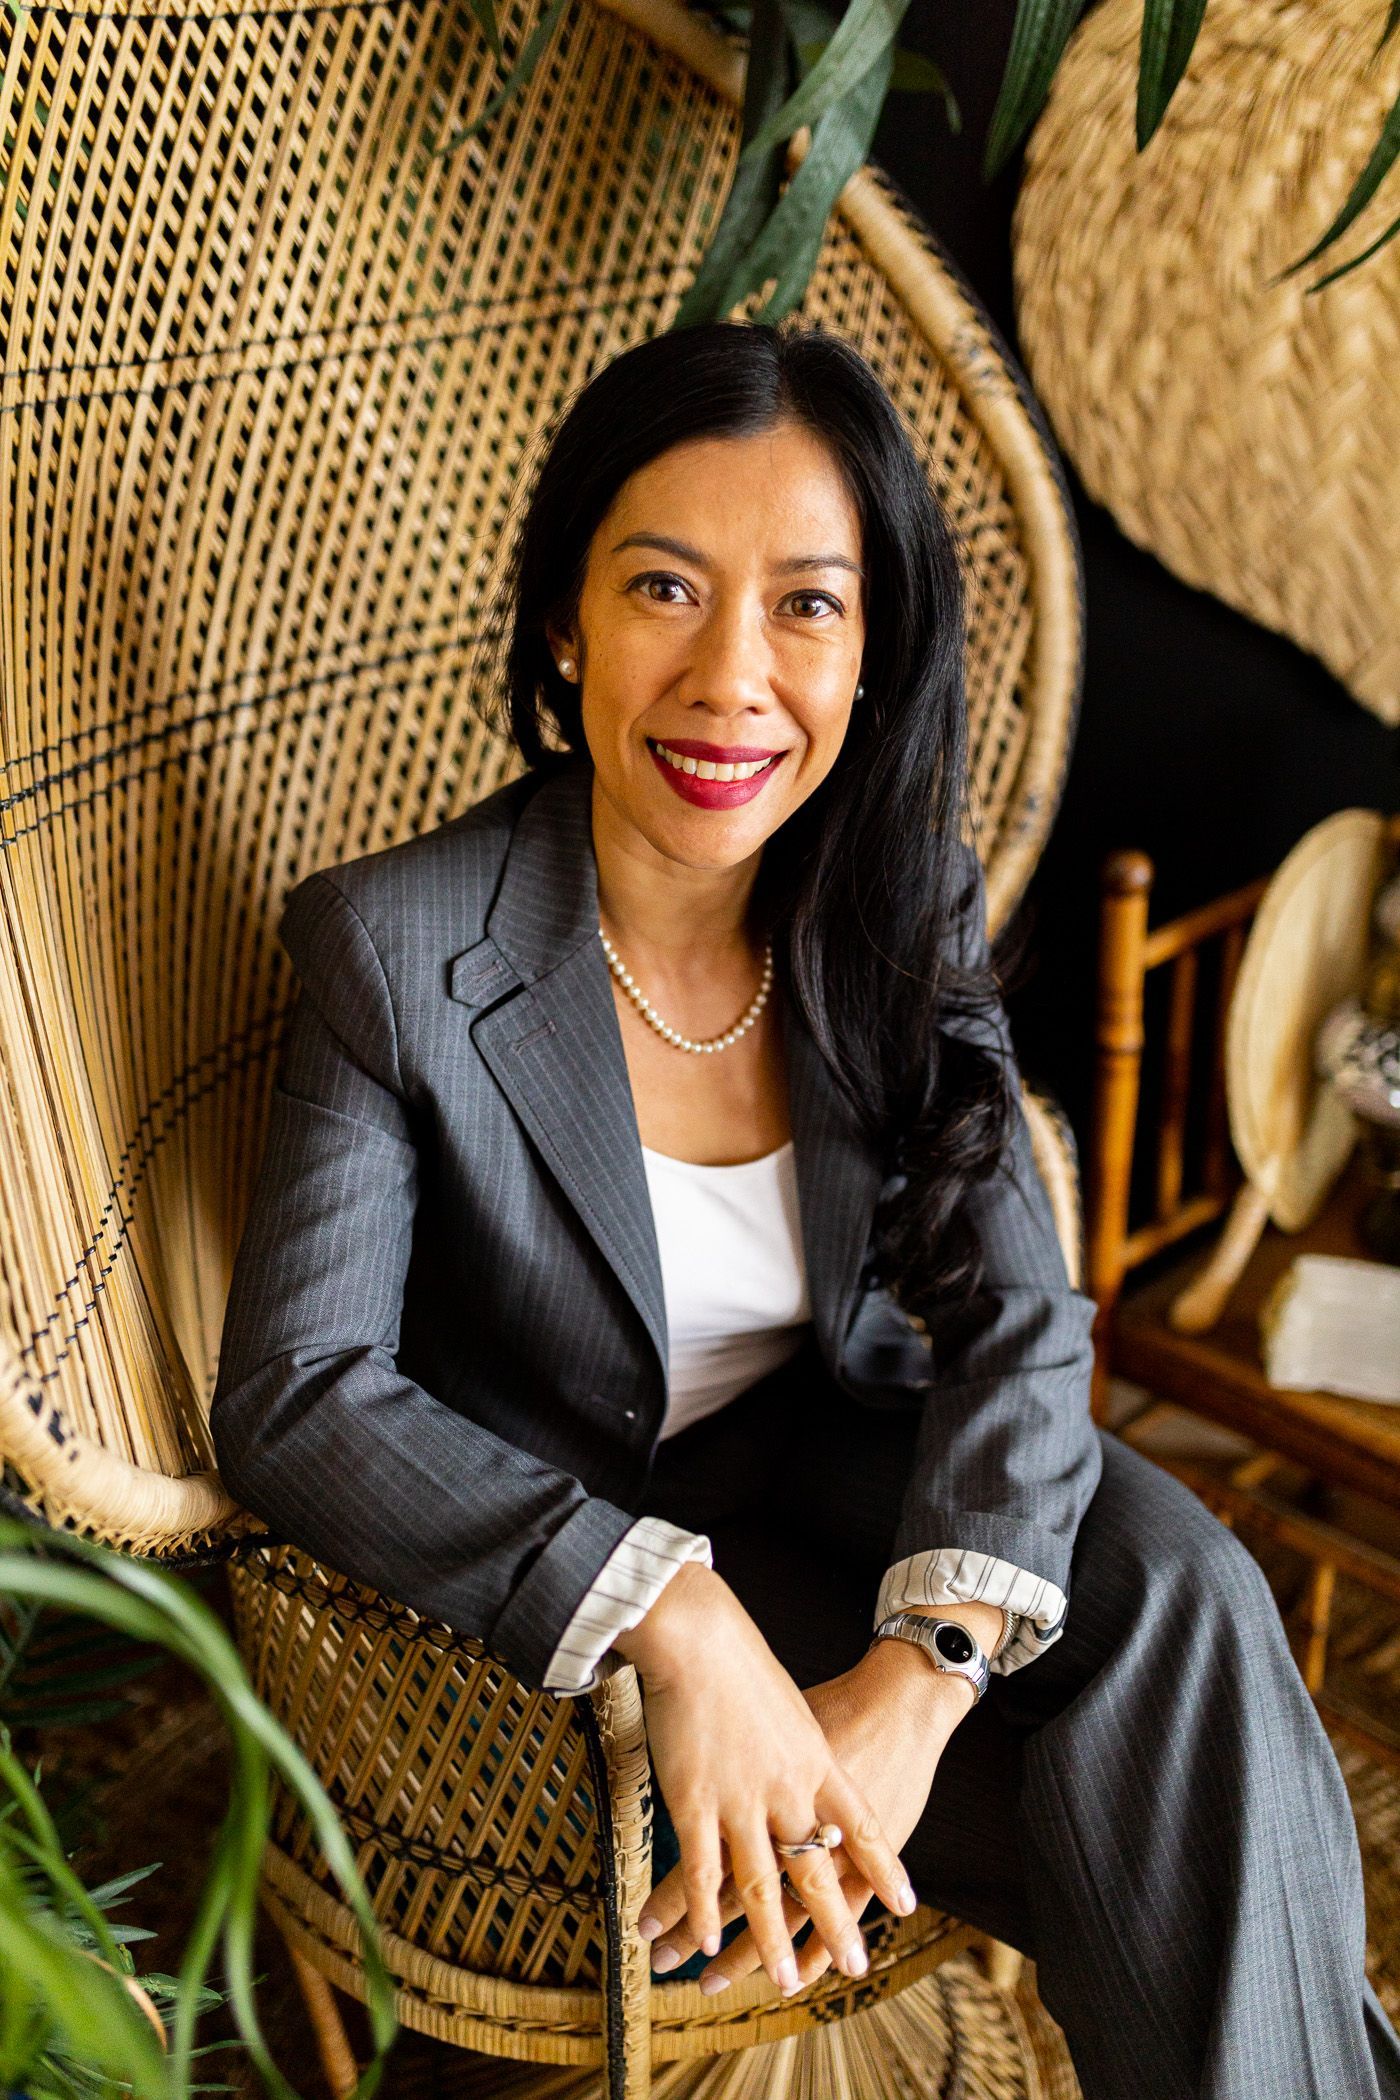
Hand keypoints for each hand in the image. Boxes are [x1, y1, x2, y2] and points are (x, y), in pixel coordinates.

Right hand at [616, 1562, 916, 1995]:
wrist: (702, 1637)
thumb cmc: (743, 1662)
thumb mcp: (793, 1706)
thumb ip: (802, 1746)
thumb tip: (808, 1764)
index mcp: (818, 1762)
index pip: (863, 1828)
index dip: (882, 1868)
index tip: (903, 1904)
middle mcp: (788, 1790)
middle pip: (816, 1872)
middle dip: (836, 1926)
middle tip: (854, 1967)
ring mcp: (742, 1801)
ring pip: (761, 1887)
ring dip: (767, 1940)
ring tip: (776, 1982)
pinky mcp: (696, 1802)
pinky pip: (705, 1872)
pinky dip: (707, 1911)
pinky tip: (706, 1942)